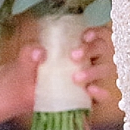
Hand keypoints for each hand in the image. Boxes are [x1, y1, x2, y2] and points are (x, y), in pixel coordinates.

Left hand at [0, 25, 115, 114]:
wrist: (23, 96)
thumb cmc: (29, 72)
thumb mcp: (25, 60)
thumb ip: (29, 53)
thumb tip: (39, 52)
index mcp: (76, 46)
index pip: (94, 34)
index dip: (96, 33)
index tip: (85, 36)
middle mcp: (88, 60)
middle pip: (102, 49)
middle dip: (92, 49)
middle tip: (74, 56)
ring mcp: (91, 79)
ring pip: (105, 70)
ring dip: (94, 71)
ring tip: (76, 77)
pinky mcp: (91, 97)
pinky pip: (104, 95)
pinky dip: (101, 92)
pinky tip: (90, 90)